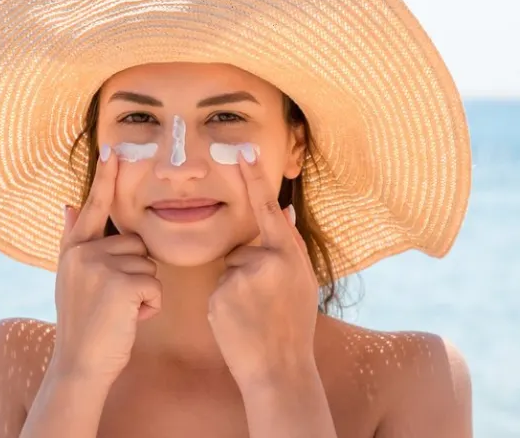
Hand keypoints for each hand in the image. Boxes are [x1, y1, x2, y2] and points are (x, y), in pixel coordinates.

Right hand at [50, 145, 162, 384]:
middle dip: (137, 273)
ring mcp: (102, 266)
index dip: (105, 178)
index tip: (113, 148)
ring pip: (149, 265)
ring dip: (144, 292)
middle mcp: (85, 252)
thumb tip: (70, 203)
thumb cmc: (83, 325)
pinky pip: (155, 285)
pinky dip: (150, 306)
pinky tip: (130, 319)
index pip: (95, 206)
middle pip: (137, 244)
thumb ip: (75, 240)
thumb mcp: (71, 278)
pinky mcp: (122, 283)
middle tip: (115, 302)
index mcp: (74, 249)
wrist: (80, 364)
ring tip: (120, 312)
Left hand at [208, 147, 320, 386]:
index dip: (255, 178)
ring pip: (229, 269)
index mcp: (290, 254)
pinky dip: (224, 304)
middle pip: (242, 250)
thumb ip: (289, 247)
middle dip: (247, 272)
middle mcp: (269, 259)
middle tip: (266, 306)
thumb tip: (281, 211)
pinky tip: (239, 322)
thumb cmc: (292, 326)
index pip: (268, 208)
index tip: (242, 150)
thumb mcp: (302, 283)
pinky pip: (217, 288)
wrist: (280, 368)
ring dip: (236, 289)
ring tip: (254, 315)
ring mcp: (244, 275)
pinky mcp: (222, 293)